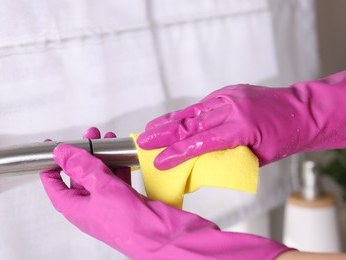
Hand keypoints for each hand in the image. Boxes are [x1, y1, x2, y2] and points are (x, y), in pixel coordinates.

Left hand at [40, 130, 289, 258]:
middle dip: (82, 154)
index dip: (50, 167)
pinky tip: (122, 156)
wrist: (160, 235)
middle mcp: (90, 206)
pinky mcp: (124, 199)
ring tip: (106, 141)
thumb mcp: (100, 187)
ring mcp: (108, 202)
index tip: (51, 150)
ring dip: (102, 157)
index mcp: (75, 208)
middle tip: (87, 137)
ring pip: (99, 175)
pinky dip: (118, 166)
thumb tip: (63, 152)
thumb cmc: (129, 223)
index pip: (54, 186)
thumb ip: (82, 166)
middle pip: (78, 176)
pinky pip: (116, 179)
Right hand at [137, 71, 345, 169]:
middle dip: (164, 134)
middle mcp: (232, 108)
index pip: (201, 143)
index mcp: (242, 127)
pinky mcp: (228, 92)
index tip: (159, 162)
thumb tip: (201, 163)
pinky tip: (172, 121)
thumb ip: (228, 156)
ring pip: (192, 111)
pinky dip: (186, 115)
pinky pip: (202, 105)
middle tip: (143, 141)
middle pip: (190, 122)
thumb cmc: (284, 137)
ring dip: (169, 121)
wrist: (302, 110)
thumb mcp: (258, 156)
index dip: (177, 153)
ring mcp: (229, 96)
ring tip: (150, 129)